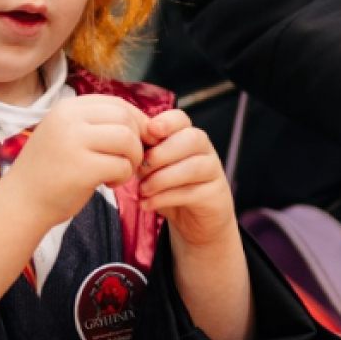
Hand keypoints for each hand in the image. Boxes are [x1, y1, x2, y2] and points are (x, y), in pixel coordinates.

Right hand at [4, 95, 146, 229]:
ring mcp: (74, 142)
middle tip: (128, 161)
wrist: (21, 202)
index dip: (136, 122)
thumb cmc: (51, 171)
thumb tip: (146, 123)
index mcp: (67, 108)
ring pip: (127, 140)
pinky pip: (121, 165)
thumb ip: (97, 124)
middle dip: (137, 141)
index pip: (117, 103)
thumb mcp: (68, 135)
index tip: (138, 142)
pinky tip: (108, 184)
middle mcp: (69, 119)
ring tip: (119, 173)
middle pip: (125, 118)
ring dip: (132, 159)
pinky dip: (123, 176)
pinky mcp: (82, 168)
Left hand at [137, 110, 238, 250]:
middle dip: (161, 153)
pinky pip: (191, 192)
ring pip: (193, 166)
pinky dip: (163, 198)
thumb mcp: (152, 167)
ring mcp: (213, 171)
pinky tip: (146, 204)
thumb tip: (126, 145)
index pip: (181, 119)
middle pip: (191, 139)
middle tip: (140, 169)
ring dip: (162, 178)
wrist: (194, 220)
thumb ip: (144, 153)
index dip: (166, 122)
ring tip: (142, 190)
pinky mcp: (214, 195)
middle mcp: (204, 149)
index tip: (149, 132)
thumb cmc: (169, 187)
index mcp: (186, 135)